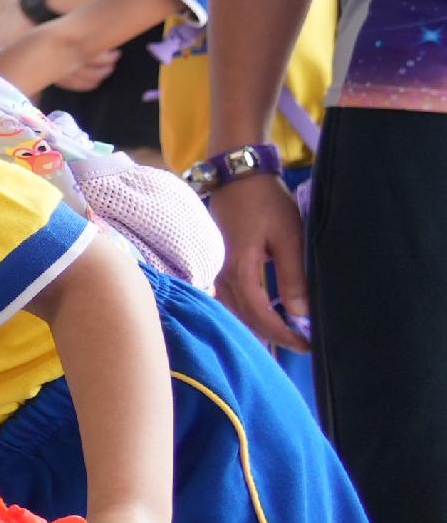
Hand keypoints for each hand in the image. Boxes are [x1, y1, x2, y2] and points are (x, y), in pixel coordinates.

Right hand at [207, 168, 309, 354]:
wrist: (237, 176)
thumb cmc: (266, 203)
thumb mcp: (288, 237)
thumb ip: (293, 276)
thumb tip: (300, 313)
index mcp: (239, 270)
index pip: (260, 315)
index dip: (283, 334)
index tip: (306, 345)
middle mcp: (221, 276)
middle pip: (244, 318)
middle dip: (272, 335)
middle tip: (300, 345)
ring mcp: (215, 270)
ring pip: (235, 311)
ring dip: (259, 325)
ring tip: (285, 333)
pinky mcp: (216, 264)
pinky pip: (230, 299)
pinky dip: (248, 312)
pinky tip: (264, 314)